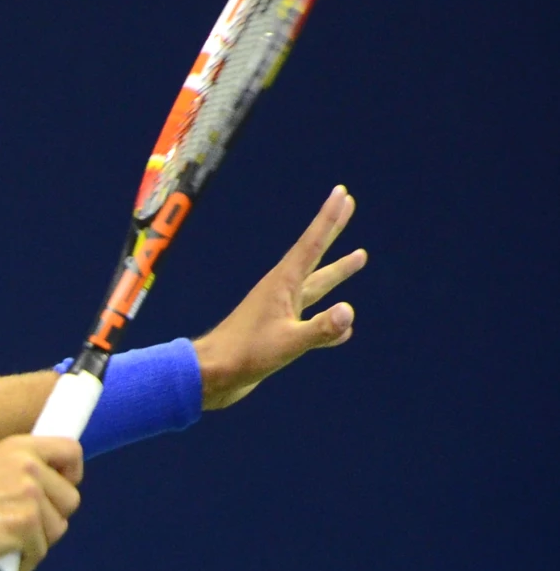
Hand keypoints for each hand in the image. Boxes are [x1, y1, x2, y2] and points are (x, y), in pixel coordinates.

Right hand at [0, 434, 83, 570]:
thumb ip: (21, 474)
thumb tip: (54, 495)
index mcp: (20, 447)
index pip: (71, 452)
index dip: (72, 475)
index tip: (60, 490)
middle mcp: (28, 466)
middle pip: (70, 499)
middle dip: (51, 519)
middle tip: (23, 529)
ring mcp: (29, 495)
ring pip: (58, 529)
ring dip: (37, 543)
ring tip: (7, 544)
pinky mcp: (26, 525)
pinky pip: (40, 552)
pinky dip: (24, 562)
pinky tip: (1, 559)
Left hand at [195, 186, 365, 410]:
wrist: (211, 376)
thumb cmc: (243, 356)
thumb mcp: (287, 343)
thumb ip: (319, 330)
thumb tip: (349, 313)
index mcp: (282, 285)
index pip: (312, 244)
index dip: (329, 218)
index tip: (342, 194)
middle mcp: (282, 293)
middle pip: (314, 256)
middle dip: (332, 231)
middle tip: (348, 205)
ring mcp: (279, 313)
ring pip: (316, 288)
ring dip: (337, 272)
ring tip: (358, 257)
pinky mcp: (277, 334)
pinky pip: (311, 323)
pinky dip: (327, 323)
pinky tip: (342, 328)